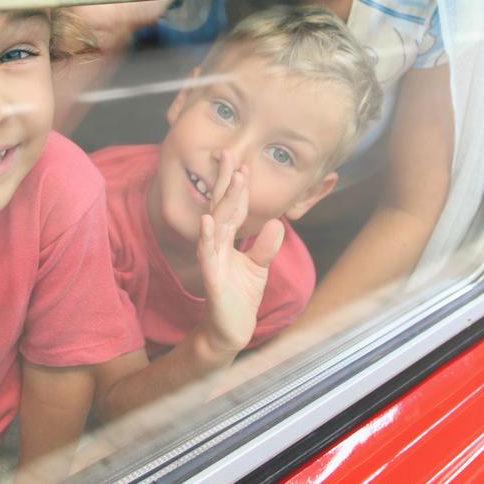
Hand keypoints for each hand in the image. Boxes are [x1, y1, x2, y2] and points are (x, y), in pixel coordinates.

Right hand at [197, 151, 284, 358]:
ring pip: (217, 224)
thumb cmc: (241, 297)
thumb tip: (276, 222)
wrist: (231, 330)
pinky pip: (208, 254)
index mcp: (227, 240)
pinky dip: (207, 236)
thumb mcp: (259, 268)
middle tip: (228, 153)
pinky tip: (207, 220)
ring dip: (223, 201)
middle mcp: (217, 244)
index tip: (242, 162)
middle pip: (220, 207)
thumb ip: (266, 245)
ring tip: (230, 178)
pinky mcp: (212, 278)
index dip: (238, 187)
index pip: (232, 208)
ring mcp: (212, 260)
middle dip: (225, 181)